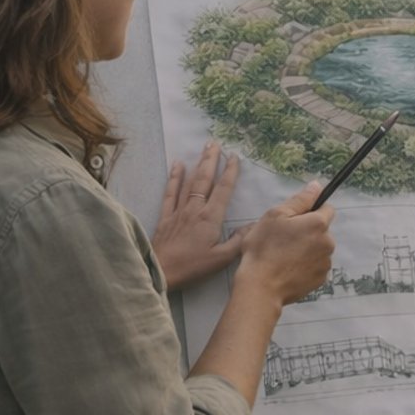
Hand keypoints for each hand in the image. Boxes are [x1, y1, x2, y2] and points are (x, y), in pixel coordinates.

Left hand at [150, 142, 245, 289]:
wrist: (161, 271)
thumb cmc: (193, 266)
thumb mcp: (222, 258)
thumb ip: (238, 241)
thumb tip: (253, 225)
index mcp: (211, 218)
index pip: (223, 190)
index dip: (230, 172)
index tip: (234, 157)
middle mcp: (195, 209)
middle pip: (204, 179)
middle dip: (211, 160)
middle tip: (215, 143)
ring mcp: (179, 211)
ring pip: (189, 182)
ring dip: (197, 164)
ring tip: (203, 149)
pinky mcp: (166, 216)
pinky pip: (170, 192)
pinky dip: (174, 177)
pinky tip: (177, 165)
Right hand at [235, 182, 335, 304]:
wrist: (261, 286)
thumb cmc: (264, 248)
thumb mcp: (276, 216)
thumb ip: (300, 200)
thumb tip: (317, 186)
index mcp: (318, 224)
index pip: (326, 209)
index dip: (311, 211)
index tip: (295, 219)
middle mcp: (328, 243)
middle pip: (322, 231)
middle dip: (307, 232)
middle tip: (283, 239)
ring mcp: (326, 263)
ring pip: (318, 249)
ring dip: (306, 249)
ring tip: (284, 256)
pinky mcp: (321, 279)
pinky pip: (315, 266)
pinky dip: (305, 265)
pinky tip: (288, 269)